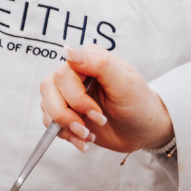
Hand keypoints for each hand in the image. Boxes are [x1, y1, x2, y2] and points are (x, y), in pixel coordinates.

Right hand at [39, 45, 174, 153]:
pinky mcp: (66, 113)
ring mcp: (68, 94)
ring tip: (87, 136)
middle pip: (48, 89)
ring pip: (46, 106)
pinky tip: (84, 140)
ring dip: (65, 126)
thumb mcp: (125, 82)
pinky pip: (50, 123)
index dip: (76, 97)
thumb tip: (68, 50)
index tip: (97, 113)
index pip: (63, 74)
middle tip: (88, 128)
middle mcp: (74, 74)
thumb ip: (98, 64)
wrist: (143, 130)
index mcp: (88, 60)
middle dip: (66, 114)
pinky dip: (66, 135)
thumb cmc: (139, 102)